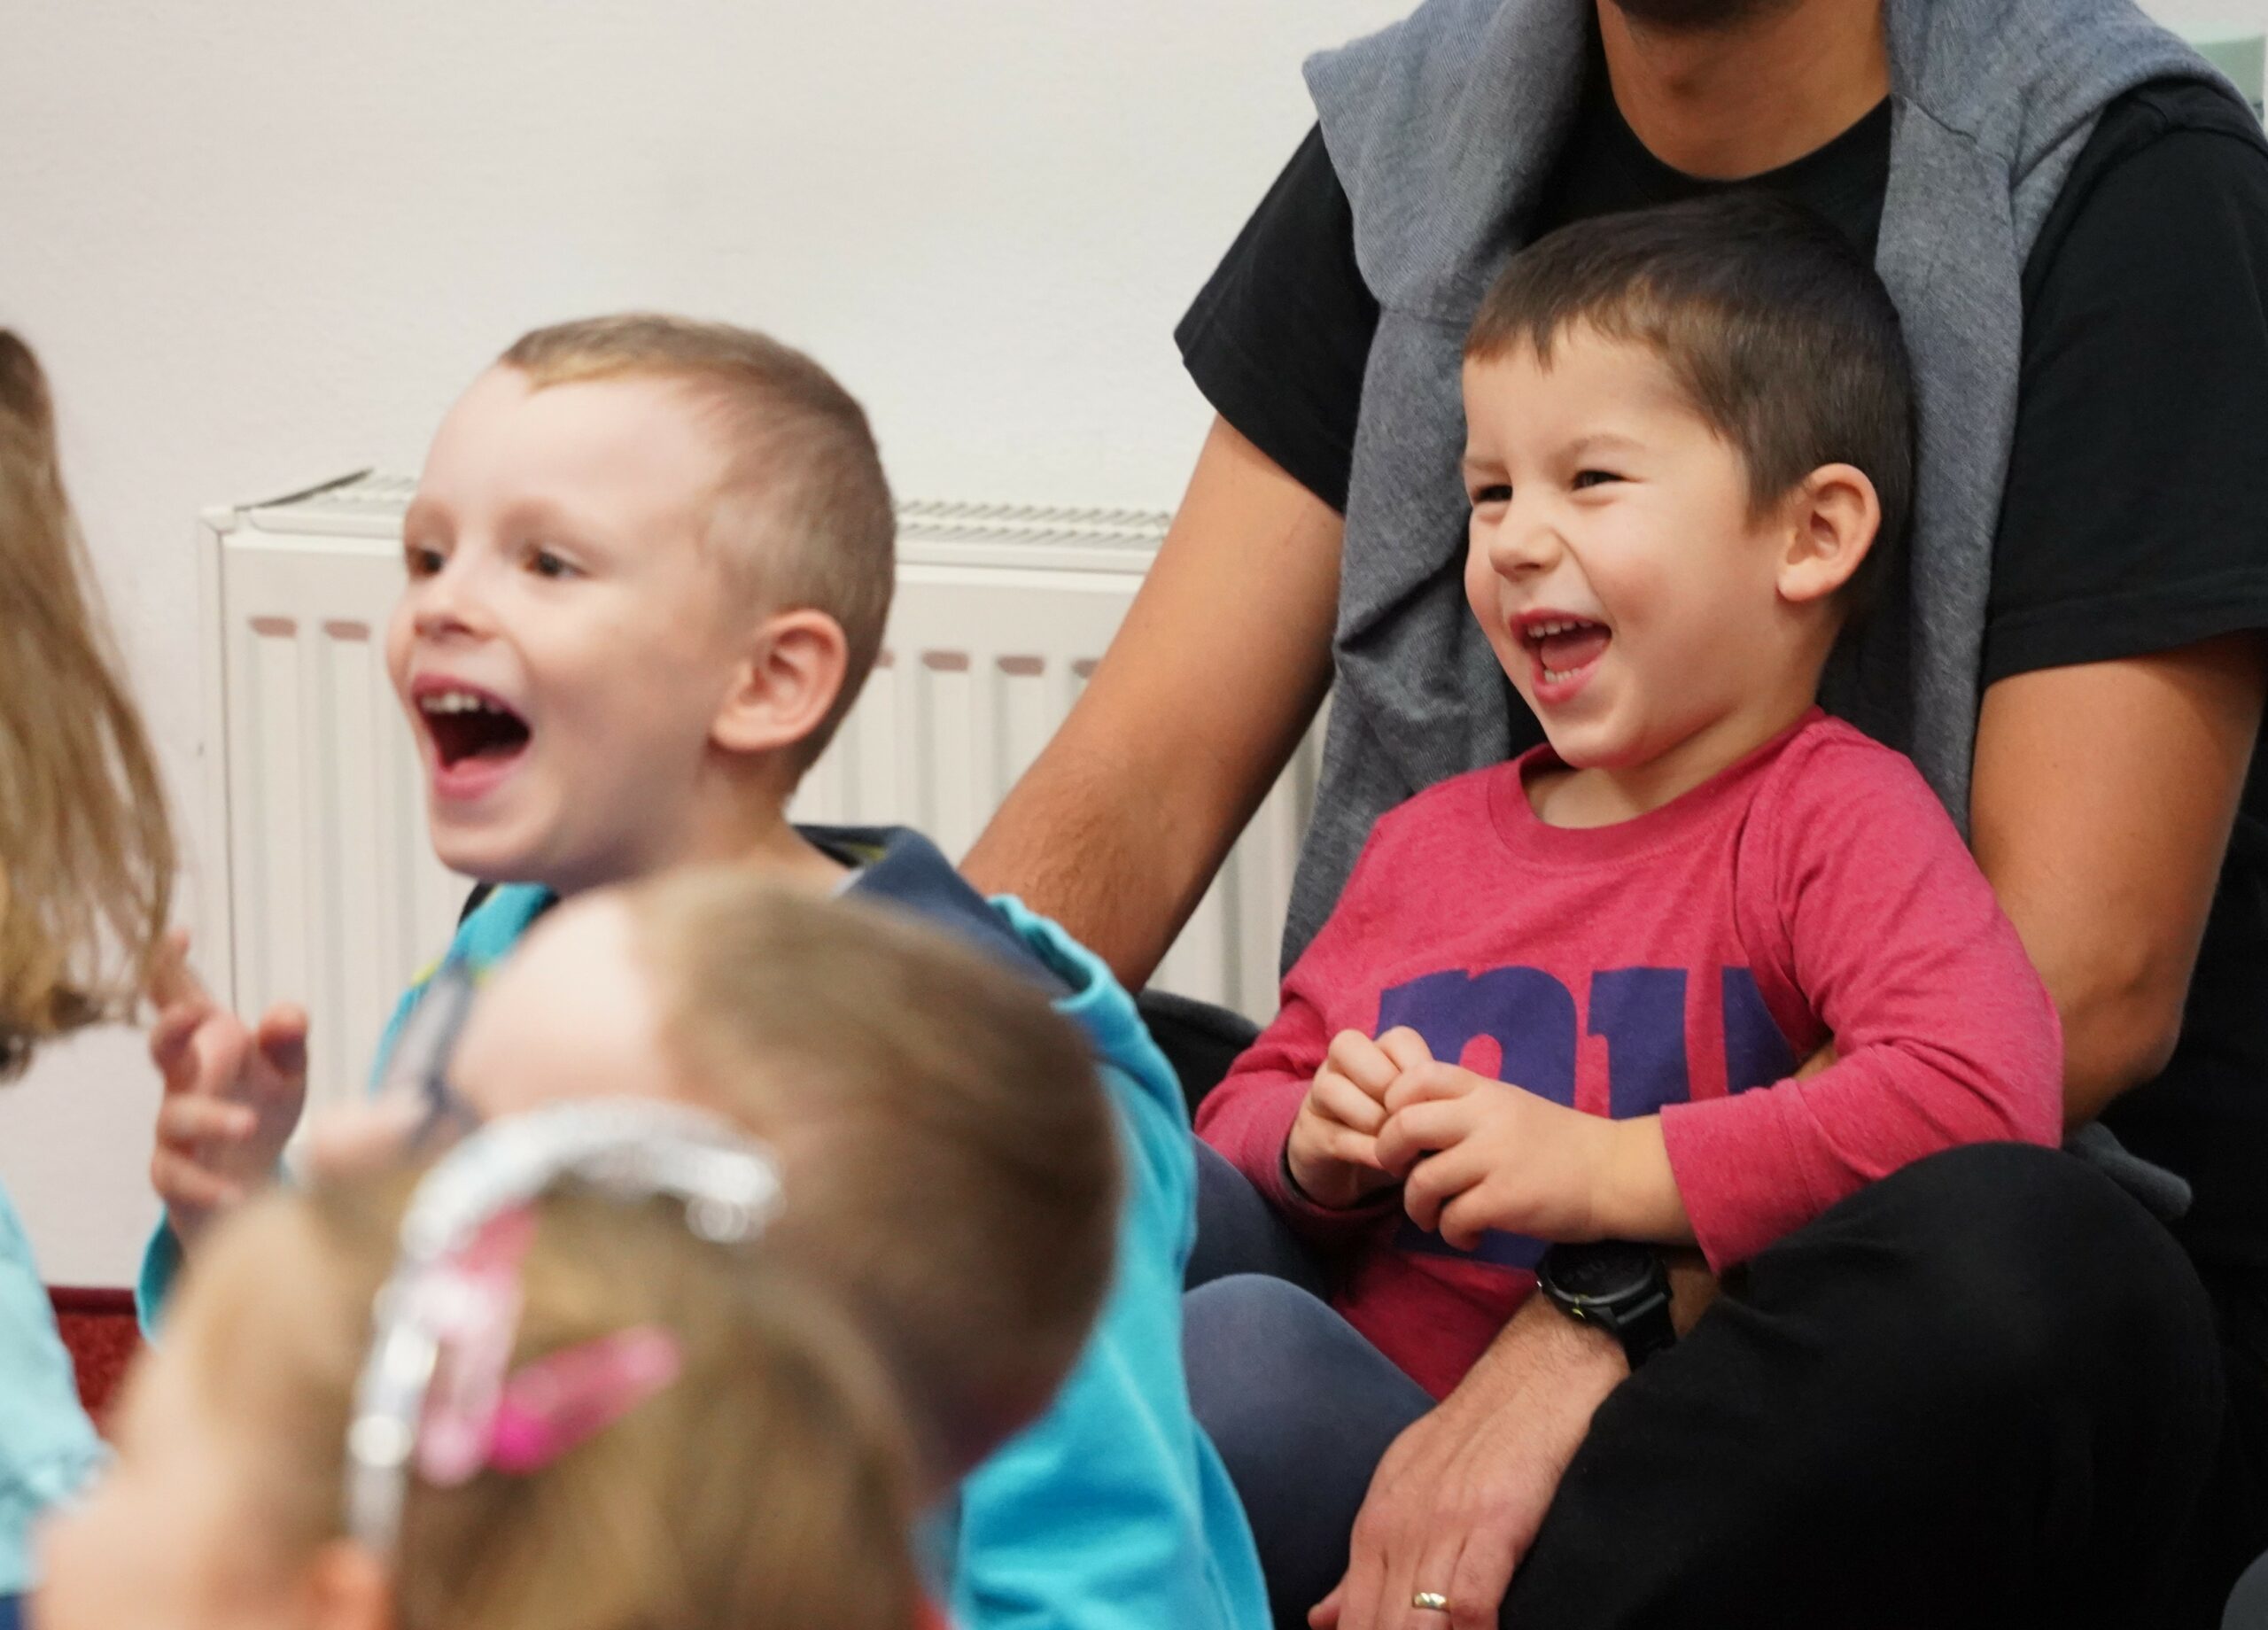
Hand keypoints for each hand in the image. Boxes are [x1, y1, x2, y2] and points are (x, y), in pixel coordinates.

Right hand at [146, 932, 308, 1249]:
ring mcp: (174, 1129)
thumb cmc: (264, 1110)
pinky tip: (236, 1193)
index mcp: (209, 1046)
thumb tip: (287, 1013)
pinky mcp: (175, 1175)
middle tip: (193, 1014)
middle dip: (170, 1028)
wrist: (253, 1183)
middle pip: (161, 1049)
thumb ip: (287, 1040)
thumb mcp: (287, 1071)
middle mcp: (184, 1082)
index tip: (179, 934)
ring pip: (175, 1118)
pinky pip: (179, 1178)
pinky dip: (206, 1185)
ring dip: (210, 1117)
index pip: (183, 1000)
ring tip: (248, 1124)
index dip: (171, 968)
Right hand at [1287, 1027, 1432, 1208]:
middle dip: (1388, 1089)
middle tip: (1410, 1123)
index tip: (1432, 1103)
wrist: (1351, 1171)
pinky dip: (1369, 1152)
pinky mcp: (1310, 1136)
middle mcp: (1340, 1065)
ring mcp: (1319, 1097)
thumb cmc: (1395, 1132)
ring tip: (1400, 1149)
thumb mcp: (1417, 1112)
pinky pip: (1337, 1136)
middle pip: (1351, 1047)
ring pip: (1334, 1089)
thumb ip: (1432, 1101)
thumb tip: (1457, 1109)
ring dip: (1375, 1122)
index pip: (1398, 1038)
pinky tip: (1390, 1165)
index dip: (1417, 1070)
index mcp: (1375, 1050)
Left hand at [1311, 1297, 1625, 1629]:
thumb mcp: (1404, 1490)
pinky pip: (1471, 1598)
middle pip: (1380, 1628)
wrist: (1537, 1373)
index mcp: (1375, 1527)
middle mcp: (1401, 1529)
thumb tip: (1324, 1619)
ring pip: (1417, 1623)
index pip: (1353, 1621)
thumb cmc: (1476, 1436)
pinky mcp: (1495, 1520)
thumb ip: (1366, 1562)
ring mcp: (1446, 1524)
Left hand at [1374, 1063, 1630, 1247]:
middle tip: (1403, 1174)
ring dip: (1418, 1208)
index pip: (1416, 1076)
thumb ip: (1465, 1109)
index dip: (1394, 1104)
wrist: (1616, 1173)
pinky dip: (1452, 1234)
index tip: (1404, 1132)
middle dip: (1389, 1156)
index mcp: (1484, 1089)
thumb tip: (1409, 1127)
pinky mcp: (1506, 1200)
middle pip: (1403, 1125)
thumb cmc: (1560, 1143)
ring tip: (1435, 1218)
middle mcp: (1485, 1117)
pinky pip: (1452, 1219)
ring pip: (1422, 1181)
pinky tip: (1468, 1236)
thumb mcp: (1509, 1106)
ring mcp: (1495, 1158)